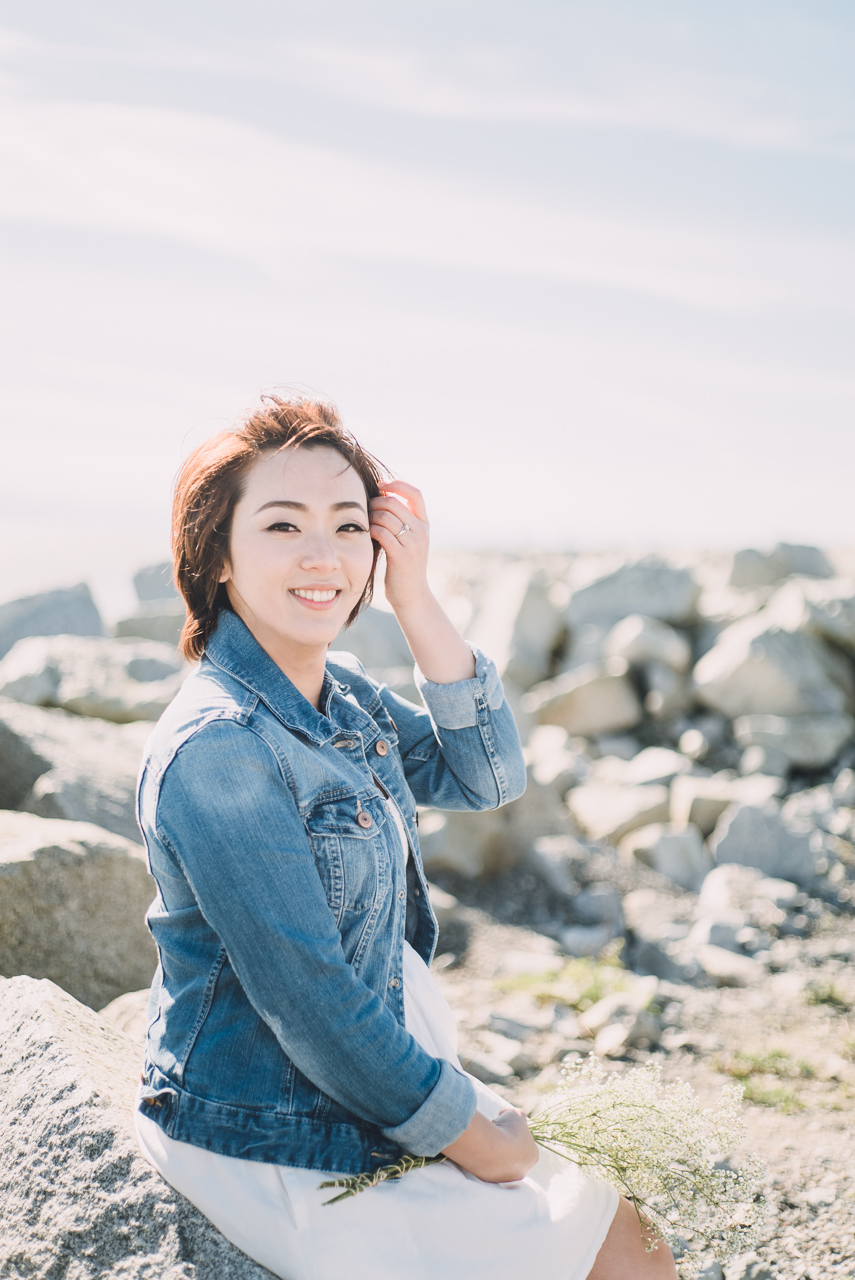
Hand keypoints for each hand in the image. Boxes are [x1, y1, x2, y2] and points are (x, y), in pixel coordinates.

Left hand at [369, 481, 429, 610]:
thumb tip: (382, 498)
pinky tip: (365, 535)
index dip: (396, 484)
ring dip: (369, 517)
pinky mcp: (401, 554)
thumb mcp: (410, 542)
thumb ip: (402, 522)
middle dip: (375, 502)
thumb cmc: (404, 568)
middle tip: (364, 510)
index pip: (414, 493)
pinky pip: (380, 532)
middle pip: (393, 502)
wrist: (412, 595)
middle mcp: (421, 531)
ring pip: (385, 516)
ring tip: (364, 524)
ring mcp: (413, 543)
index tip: (381, 486)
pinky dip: (369, 530)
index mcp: (424, 524)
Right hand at [441, 1106, 538, 1183]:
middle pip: (511, 1152)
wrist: (491, 1149)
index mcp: (533, 1156)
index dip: (514, 1130)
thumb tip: (505, 1114)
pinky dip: (483, 1154)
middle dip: (503, 1141)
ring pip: (499, 1159)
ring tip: (486, 1138)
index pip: (523, 1141)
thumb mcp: (516, 1115)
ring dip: (493, 1148)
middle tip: (494, 1131)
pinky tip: (480, 1147)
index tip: (505, 1125)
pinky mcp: (490, 1179)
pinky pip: (486, 1164)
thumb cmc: (508, 1131)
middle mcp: (522, 1171)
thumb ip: (515, 1114)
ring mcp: (505, 1177)